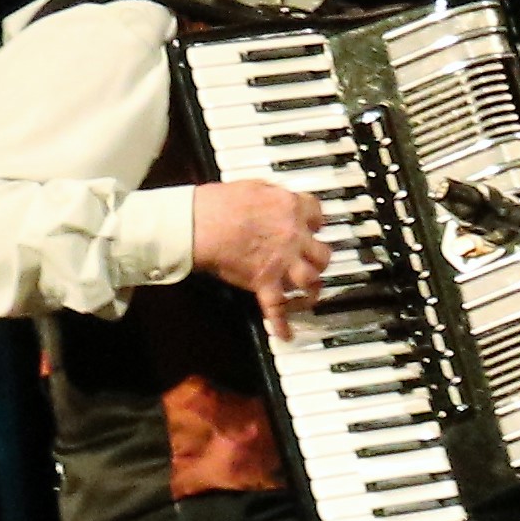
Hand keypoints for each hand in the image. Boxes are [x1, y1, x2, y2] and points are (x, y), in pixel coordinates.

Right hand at [189, 179, 328, 325]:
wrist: (197, 224)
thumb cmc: (217, 204)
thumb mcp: (254, 185)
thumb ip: (273, 194)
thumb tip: (276, 197)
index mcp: (291, 209)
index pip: (318, 215)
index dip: (315, 221)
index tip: (312, 225)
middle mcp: (293, 236)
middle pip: (322, 252)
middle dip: (320, 257)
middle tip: (315, 260)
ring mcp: (281, 261)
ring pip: (311, 279)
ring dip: (312, 287)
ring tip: (310, 293)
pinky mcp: (263, 281)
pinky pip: (276, 307)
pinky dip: (281, 323)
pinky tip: (286, 334)